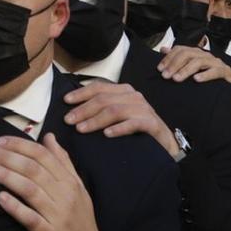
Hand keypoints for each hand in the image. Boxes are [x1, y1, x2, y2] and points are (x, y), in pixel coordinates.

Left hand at [0, 134, 111, 230]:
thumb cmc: (80, 225)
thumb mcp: (78, 190)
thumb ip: (64, 163)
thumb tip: (50, 137)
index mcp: (71, 182)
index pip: (44, 156)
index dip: (20, 145)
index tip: (0, 141)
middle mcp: (66, 196)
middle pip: (34, 169)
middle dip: (9, 157)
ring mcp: (59, 217)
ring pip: (31, 190)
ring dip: (8, 176)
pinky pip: (31, 219)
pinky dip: (15, 207)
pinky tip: (0, 198)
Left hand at [61, 81, 178, 158]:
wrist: (165, 142)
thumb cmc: (137, 128)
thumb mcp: (119, 115)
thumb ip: (103, 109)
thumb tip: (75, 111)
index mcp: (123, 91)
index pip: (99, 87)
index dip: (81, 93)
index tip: (65, 101)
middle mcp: (133, 96)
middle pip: (104, 99)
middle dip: (83, 109)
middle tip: (69, 120)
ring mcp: (143, 109)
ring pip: (115, 110)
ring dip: (95, 120)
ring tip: (81, 129)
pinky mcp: (151, 123)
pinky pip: (133, 124)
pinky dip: (119, 128)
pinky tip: (107, 135)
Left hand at [157, 45, 230, 109]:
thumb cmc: (212, 80)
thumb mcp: (194, 70)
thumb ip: (180, 60)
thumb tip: (163, 49)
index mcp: (198, 54)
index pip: (181, 50)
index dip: (169, 58)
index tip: (159, 69)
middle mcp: (207, 56)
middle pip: (188, 54)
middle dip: (175, 64)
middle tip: (165, 76)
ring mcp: (217, 63)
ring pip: (200, 62)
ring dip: (186, 70)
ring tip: (176, 79)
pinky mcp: (227, 72)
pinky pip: (216, 71)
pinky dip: (206, 75)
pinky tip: (197, 80)